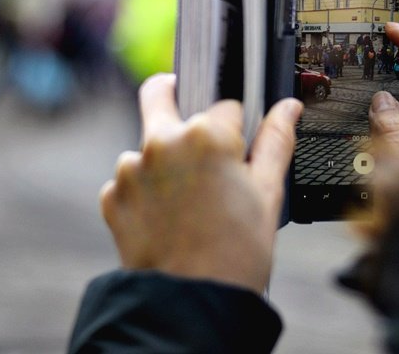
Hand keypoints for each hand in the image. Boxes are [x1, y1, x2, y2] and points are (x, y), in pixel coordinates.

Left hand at [100, 73, 302, 293]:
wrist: (191, 303)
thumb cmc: (236, 253)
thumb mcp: (267, 193)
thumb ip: (276, 141)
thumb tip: (287, 108)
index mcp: (206, 134)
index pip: (225, 106)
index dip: (235, 129)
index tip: (237, 153)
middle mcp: (161, 142)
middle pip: (161, 94)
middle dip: (174, 95)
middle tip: (191, 127)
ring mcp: (131, 168)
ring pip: (146, 145)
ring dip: (162, 160)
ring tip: (186, 201)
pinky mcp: (112, 195)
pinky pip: (129, 180)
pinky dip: (145, 191)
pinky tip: (166, 218)